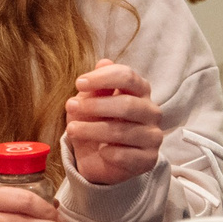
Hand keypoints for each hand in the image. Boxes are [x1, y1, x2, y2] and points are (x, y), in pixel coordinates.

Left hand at [65, 59, 164, 186]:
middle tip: (70, 106)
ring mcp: (152, 136)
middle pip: (127, 104)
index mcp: (140, 91)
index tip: (79, 83)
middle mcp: (151, 111)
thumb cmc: (96, 123)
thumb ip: (98, 86)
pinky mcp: (149, 159)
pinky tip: (100, 151)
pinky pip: (127, 155)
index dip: (103, 78)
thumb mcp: (90, 103)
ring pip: (123, 131)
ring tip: (72, 130)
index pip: (128, 77)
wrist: (99, 159)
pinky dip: (109, 153)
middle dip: (95, 105)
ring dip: (93, 130)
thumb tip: (103, 62)